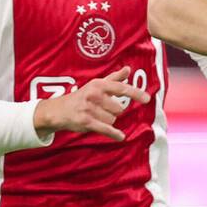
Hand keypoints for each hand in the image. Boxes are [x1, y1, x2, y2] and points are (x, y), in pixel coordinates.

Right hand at [33, 67, 148, 141]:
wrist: (58, 111)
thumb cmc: (81, 97)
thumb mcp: (96, 85)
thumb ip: (114, 78)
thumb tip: (128, 69)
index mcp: (99, 84)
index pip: (121, 88)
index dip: (136, 93)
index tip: (147, 99)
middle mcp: (94, 94)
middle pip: (119, 109)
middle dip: (113, 112)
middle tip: (100, 110)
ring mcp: (89, 108)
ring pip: (113, 120)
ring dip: (107, 121)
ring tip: (95, 117)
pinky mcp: (86, 121)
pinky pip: (106, 129)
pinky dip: (114, 134)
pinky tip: (121, 137)